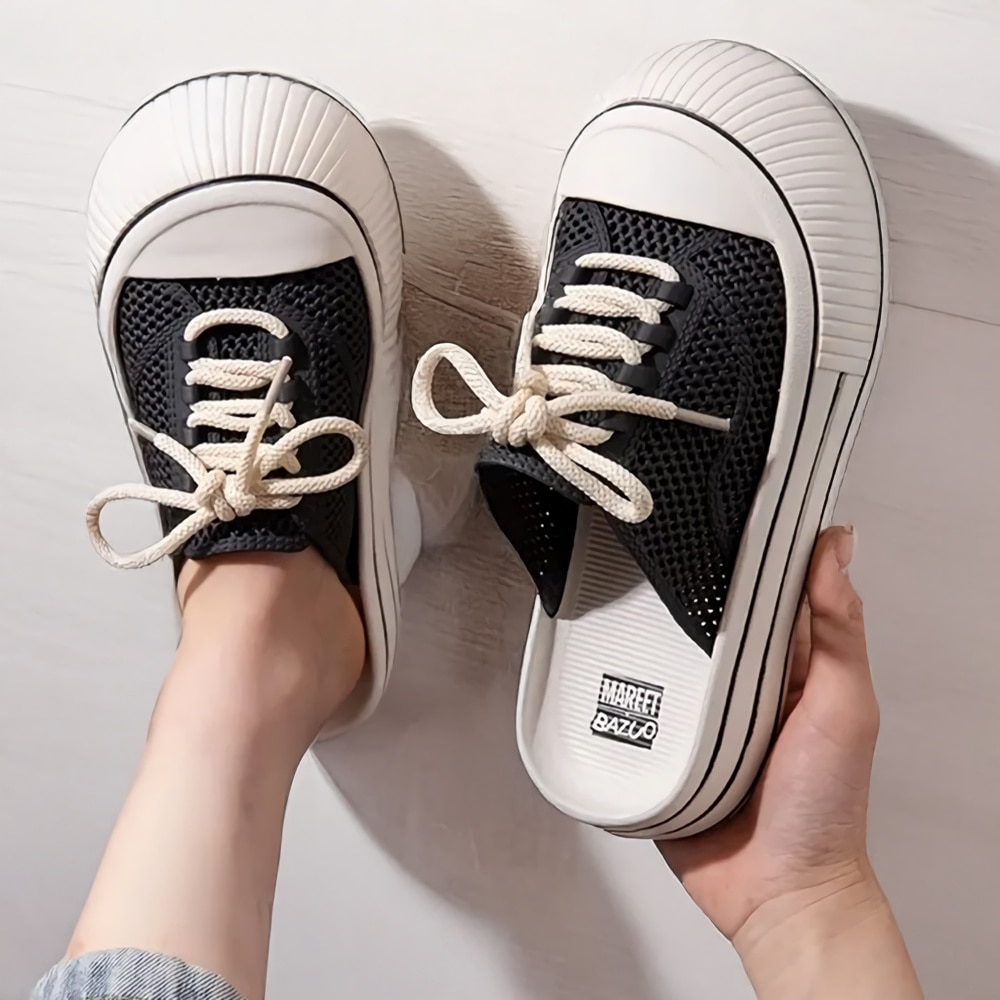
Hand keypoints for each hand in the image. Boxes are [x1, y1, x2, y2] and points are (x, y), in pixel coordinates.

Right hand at [657, 527, 921, 997]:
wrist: (774, 894)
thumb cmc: (824, 808)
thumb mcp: (845, 707)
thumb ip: (839, 631)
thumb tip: (838, 548)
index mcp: (787, 661)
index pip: (763, 587)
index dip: (746, 546)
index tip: (721, 502)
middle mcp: (739, 680)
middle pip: (703, 614)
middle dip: (681, 584)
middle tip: (648, 540)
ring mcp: (697, 711)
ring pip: (662, 652)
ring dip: (642, 632)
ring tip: (612, 588)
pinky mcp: (663, 741)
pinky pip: (632, 703)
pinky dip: (615, 684)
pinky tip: (596, 659)